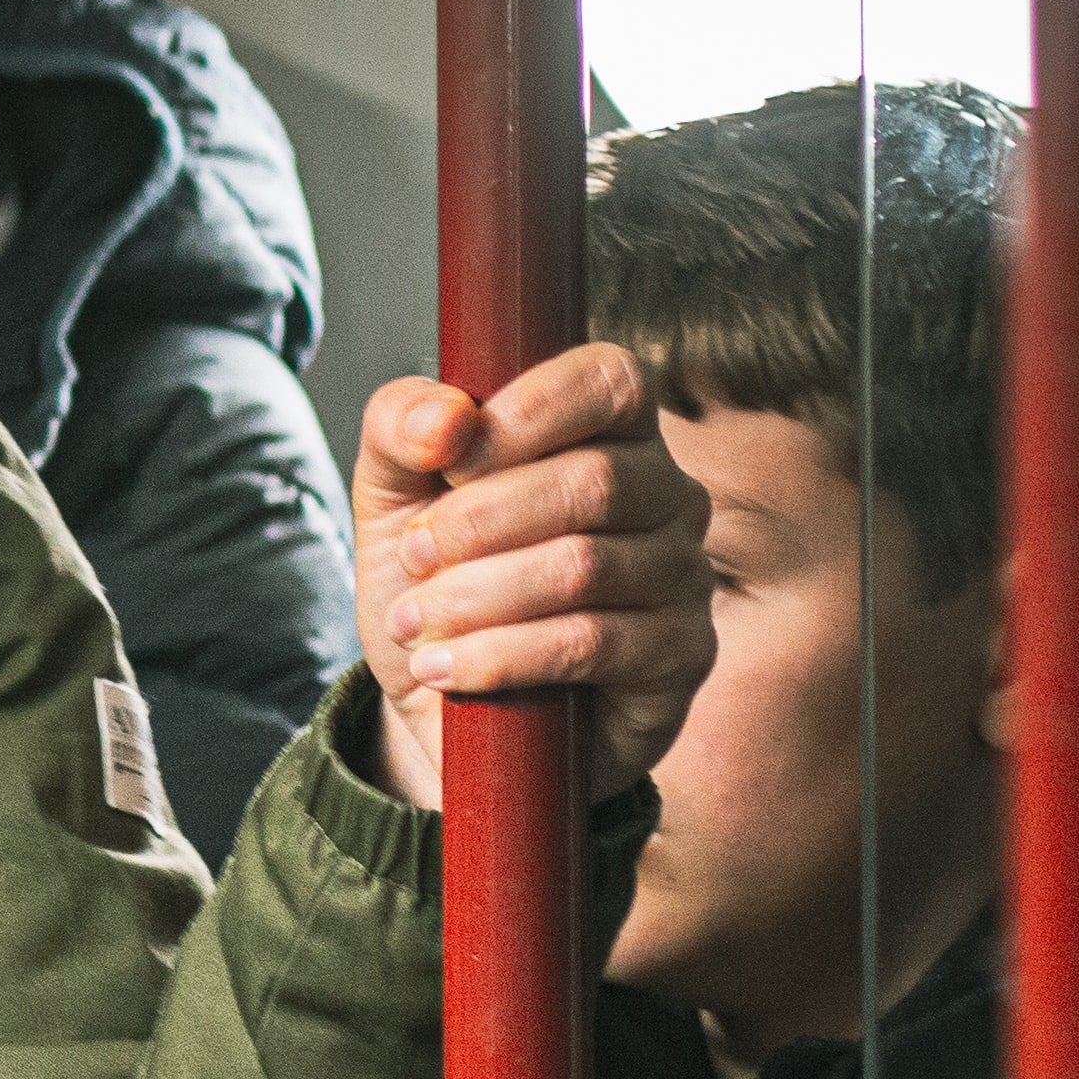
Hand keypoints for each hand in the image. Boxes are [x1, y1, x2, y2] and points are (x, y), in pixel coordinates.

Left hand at [352, 343, 710, 809]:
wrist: (443, 698)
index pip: (608, 380)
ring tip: (416, 623)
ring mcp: (686, 574)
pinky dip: (499, 655)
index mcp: (610, 431)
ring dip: (475, 597)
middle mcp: (667, 494)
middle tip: (414, 557)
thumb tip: (447, 418)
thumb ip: (402, 429)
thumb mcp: (393, 494)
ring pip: (584, 567)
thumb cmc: (433, 580)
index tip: (448, 464)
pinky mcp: (682, 655)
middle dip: (478, 522)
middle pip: (592, 482)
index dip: (526, 413)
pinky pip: (592, 644)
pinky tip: (444, 668)